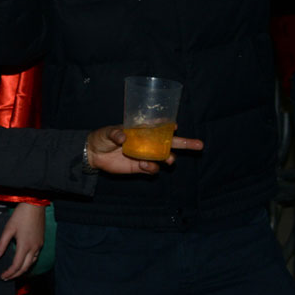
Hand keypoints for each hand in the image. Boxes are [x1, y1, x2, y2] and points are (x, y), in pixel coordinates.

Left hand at [0, 202, 45, 280]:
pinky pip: (35, 257)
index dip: (9, 273)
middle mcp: (33, 248)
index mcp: (24, 246)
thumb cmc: (20, 216)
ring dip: (23, 270)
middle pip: (25, 268)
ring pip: (31, 263)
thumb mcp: (8, 229)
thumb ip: (2, 244)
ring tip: (14, 273)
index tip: (3, 276)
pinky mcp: (41, 242)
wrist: (35, 206)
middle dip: (16, 275)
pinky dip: (29, 263)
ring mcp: (39, 246)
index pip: (16, 265)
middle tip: (7, 278)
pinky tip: (24, 262)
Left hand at [86, 126, 203, 175]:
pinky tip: (145, 165)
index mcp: (142, 130)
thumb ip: (115, 133)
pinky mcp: (141, 167)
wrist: (94, 155)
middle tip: (199, 145)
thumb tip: (123, 138)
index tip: (175, 126)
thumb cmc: (101, 138)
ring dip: (169, 158)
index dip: (169, 125)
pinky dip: (153, 168)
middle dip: (186, 143)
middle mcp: (147, 142)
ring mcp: (146, 155)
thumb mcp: (106, 132)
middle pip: (170, 143)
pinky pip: (153, 169)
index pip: (159, 126)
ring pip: (165, 157)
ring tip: (168, 159)